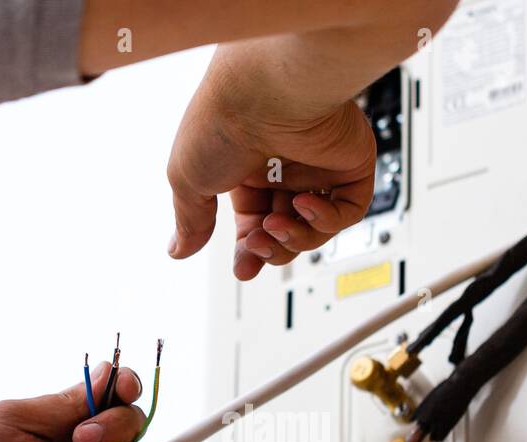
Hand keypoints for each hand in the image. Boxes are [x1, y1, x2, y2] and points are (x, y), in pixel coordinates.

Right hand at [166, 47, 377, 280]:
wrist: (263, 89)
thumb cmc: (223, 121)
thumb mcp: (188, 178)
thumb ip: (189, 220)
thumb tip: (177, 249)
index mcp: (246, 167)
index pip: (253, 222)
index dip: (249, 250)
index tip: (244, 267)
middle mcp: (283, 165)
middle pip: (285, 230)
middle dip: (272, 248)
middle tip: (258, 244)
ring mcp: (318, 165)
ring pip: (316, 226)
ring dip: (296, 238)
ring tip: (277, 224)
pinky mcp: (350, 162)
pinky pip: (348, 209)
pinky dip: (328, 219)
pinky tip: (306, 205)